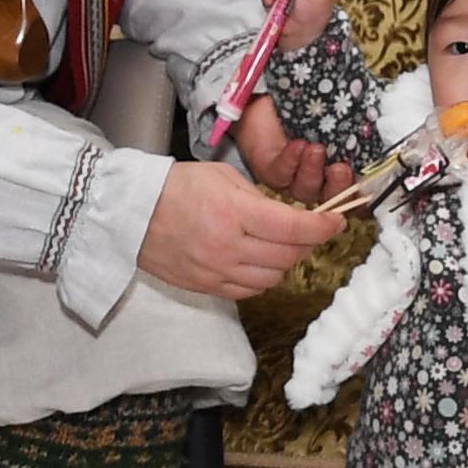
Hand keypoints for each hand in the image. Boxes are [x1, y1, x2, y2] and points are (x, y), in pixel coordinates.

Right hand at [139, 158, 344, 298]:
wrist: (130, 214)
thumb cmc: (176, 187)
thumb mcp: (223, 177)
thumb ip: (259, 199)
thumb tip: (289, 218)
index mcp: (234, 213)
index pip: (294, 228)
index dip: (323, 227)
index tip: (336, 221)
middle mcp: (228, 247)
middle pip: (288, 255)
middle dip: (307, 242)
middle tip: (309, 229)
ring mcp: (217, 271)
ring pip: (273, 277)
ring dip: (286, 260)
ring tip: (281, 244)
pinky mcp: (207, 287)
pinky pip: (250, 290)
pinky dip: (263, 277)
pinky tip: (258, 261)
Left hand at [234, 94, 356, 206]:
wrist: (274, 95)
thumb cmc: (316, 105)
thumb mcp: (343, 114)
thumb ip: (361, 128)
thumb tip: (381, 135)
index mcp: (341, 172)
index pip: (355, 193)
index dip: (361, 194)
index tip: (366, 183)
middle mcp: (319, 181)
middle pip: (331, 199)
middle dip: (338, 188)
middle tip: (340, 170)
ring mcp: (294, 180)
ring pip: (305, 191)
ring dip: (311, 172)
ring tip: (315, 149)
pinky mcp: (270, 171)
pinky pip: (281, 176)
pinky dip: (291, 162)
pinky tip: (297, 146)